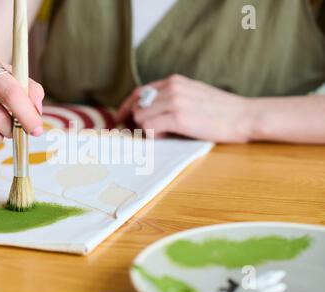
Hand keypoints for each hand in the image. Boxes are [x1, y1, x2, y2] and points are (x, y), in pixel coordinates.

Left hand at [116, 75, 253, 142]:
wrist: (245, 116)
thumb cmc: (221, 110)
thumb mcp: (193, 94)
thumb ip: (171, 98)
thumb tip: (148, 112)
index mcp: (174, 81)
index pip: (138, 92)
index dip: (126, 107)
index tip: (120, 119)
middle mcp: (171, 87)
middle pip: (136, 105)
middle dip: (131, 121)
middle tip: (134, 133)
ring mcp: (174, 101)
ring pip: (140, 117)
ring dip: (147, 130)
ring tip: (165, 134)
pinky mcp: (179, 117)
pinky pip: (150, 127)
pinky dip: (153, 135)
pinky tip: (168, 136)